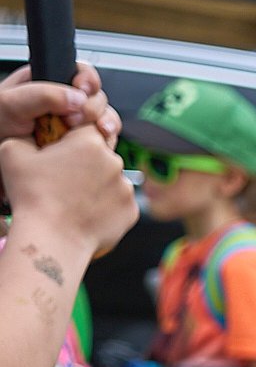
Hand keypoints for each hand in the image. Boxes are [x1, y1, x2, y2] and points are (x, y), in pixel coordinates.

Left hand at [0, 63, 116, 143]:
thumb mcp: (11, 104)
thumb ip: (43, 95)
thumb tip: (78, 97)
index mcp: (47, 82)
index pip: (79, 72)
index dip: (87, 80)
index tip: (82, 89)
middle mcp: (65, 102)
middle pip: (96, 96)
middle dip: (92, 108)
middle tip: (74, 120)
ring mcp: (75, 124)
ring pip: (105, 118)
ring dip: (104, 125)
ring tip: (92, 135)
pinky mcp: (82, 144)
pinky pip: (104, 140)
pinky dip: (105, 142)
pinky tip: (97, 146)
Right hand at [0, 125, 139, 258]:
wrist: (53, 238)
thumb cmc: (31, 196)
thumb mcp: (13, 152)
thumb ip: (29, 136)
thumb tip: (35, 135)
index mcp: (89, 142)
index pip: (88, 127)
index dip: (74, 138)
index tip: (63, 150)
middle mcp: (115, 161)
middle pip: (102, 155)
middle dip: (86, 162)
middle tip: (65, 179)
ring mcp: (127, 187)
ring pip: (112, 179)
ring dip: (97, 185)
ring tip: (74, 199)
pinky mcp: (132, 210)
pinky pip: (119, 202)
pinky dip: (106, 206)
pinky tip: (86, 213)